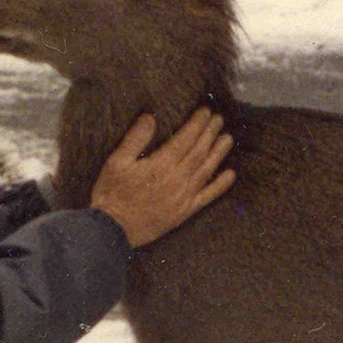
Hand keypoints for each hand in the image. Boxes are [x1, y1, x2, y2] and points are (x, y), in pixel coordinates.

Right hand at [89, 109, 234, 248]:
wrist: (113, 230)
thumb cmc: (112, 194)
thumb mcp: (116, 162)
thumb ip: (135, 139)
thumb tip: (150, 117)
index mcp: (160, 165)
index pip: (184, 139)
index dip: (197, 124)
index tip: (206, 112)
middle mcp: (176, 179)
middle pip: (199, 152)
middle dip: (210, 133)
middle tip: (219, 119)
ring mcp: (183, 197)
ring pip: (206, 171)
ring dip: (218, 153)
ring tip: (228, 139)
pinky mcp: (184, 212)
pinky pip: (207, 197)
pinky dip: (220, 186)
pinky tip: (230, 175)